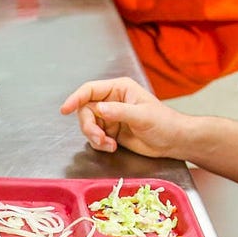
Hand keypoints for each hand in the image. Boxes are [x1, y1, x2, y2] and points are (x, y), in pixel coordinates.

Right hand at [60, 76, 187, 157]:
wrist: (173, 142)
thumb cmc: (164, 123)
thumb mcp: (142, 116)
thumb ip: (119, 112)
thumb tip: (99, 109)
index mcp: (118, 89)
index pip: (90, 90)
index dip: (75, 98)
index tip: (64, 109)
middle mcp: (111, 101)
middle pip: (85, 111)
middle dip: (89, 127)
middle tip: (99, 139)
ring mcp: (110, 117)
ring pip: (88, 126)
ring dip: (95, 138)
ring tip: (109, 145)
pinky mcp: (110, 132)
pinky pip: (94, 137)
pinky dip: (99, 144)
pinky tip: (112, 147)